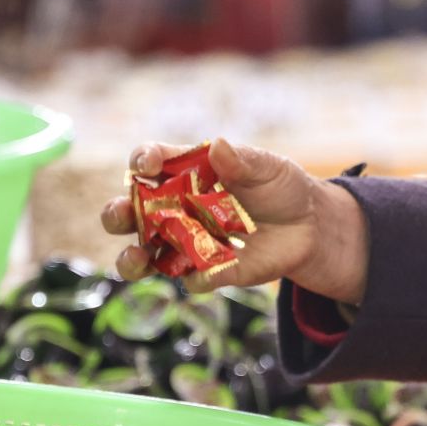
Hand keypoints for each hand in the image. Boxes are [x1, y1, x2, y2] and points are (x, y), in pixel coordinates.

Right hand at [101, 139, 369, 302]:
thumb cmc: (281, 187)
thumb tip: (218, 146)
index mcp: (185, 172)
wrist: (309, 227)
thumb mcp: (268, 167)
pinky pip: (192, 279)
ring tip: (136, 260)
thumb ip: (242, 161)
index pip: (151, 163)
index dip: (141, 161)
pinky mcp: (209, 272)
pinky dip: (194, 278)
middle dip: (117, 214)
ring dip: (133, 259)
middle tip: (120, 215)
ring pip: (145, 255)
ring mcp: (187, 243)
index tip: (144, 166)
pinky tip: (204, 274)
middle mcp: (175, 209)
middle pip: (131, 212)